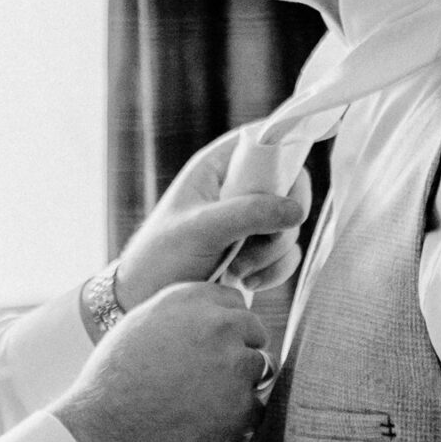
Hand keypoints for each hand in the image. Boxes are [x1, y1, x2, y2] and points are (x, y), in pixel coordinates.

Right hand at [54, 285, 273, 441]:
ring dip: (243, 384)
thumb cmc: (113, 380)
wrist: (106, 429)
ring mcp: (235, 365)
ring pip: (262, 367)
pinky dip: (240, 419)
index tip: (214, 343)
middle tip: (213, 376)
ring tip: (205, 401)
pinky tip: (207, 423)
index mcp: (191, 300)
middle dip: (241, 350)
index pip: (234, 300)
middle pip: (255, 330)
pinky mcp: (243, 406)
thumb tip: (211, 313)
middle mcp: (218, 325)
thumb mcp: (140, 324)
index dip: (226, 324)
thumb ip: (181, 313)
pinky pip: (258, 408)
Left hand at [114, 129, 307, 304]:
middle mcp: (236, 190)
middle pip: (289, 186)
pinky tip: (248, 281)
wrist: (144, 301)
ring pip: (291, 225)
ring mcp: (248, 222)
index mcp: (217, 167)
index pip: (265, 140)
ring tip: (239, 269)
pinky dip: (275, 271)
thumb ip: (249, 214)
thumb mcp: (202, 229)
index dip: (287, 151)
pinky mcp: (256, 253)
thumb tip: (297, 210)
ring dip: (273, 252)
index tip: (291, 184)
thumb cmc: (161, 258)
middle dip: (281, 220)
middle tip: (259, 241)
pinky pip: (287, 255)